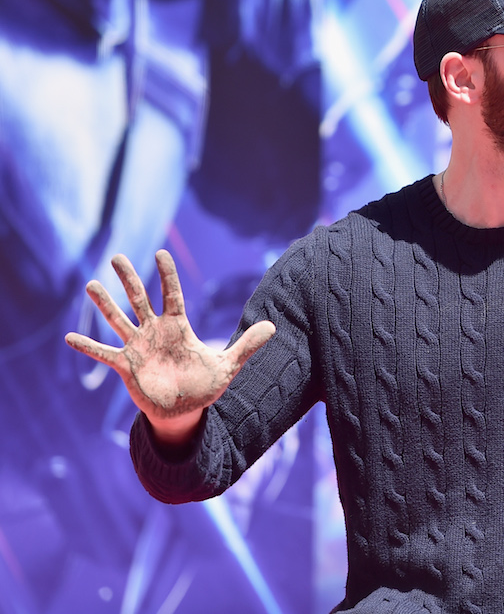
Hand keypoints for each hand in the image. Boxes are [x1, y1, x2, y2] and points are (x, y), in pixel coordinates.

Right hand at [65, 250, 274, 443]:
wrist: (184, 411)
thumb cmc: (204, 384)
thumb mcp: (228, 365)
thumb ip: (247, 345)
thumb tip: (273, 326)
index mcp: (178, 327)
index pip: (172, 295)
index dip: (167, 275)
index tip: (161, 253)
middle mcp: (155, 332)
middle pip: (140, 299)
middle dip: (129, 279)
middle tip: (117, 256)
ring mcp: (138, 347)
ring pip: (119, 320)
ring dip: (105, 304)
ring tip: (91, 285)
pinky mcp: (126, 366)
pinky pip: (104, 353)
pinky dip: (88, 346)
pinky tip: (70, 336)